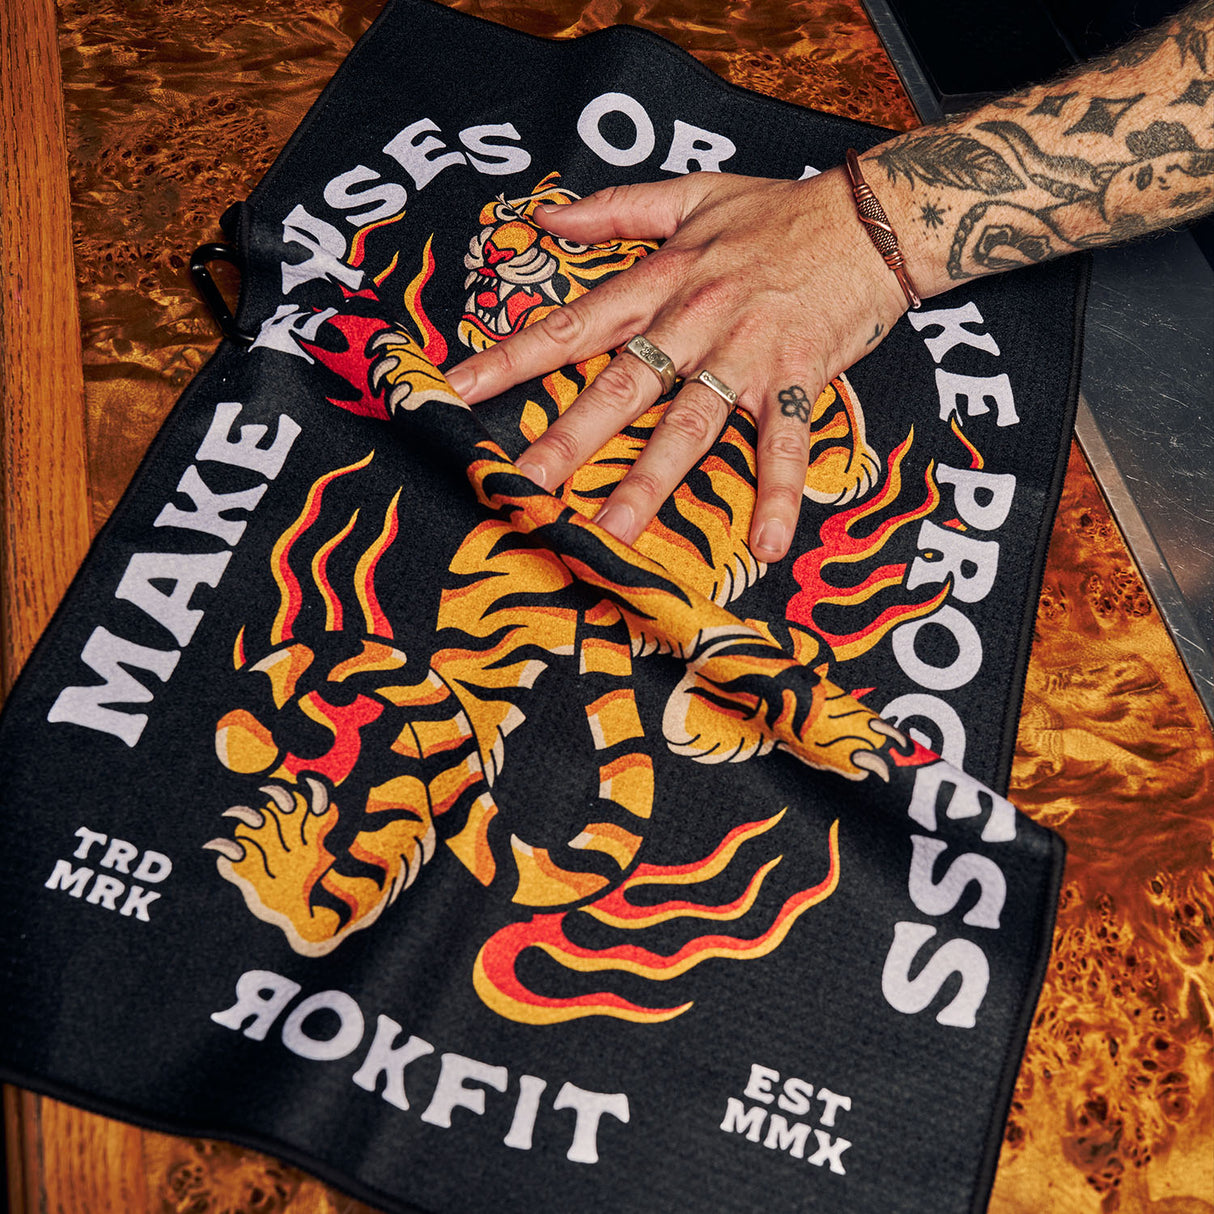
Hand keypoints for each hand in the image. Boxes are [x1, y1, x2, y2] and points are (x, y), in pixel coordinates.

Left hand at [444, 169, 908, 561]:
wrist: (872, 218)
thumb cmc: (779, 210)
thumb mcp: (691, 194)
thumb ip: (615, 210)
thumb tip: (546, 216)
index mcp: (661, 283)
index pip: (571, 325)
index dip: (510, 357)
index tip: (456, 389)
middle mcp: (694, 323)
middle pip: (621, 387)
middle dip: (568, 438)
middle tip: (524, 486)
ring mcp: (746, 357)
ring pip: (690, 426)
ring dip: (652, 482)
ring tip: (615, 532)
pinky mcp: (797, 381)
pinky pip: (785, 444)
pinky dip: (777, 494)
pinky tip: (764, 545)